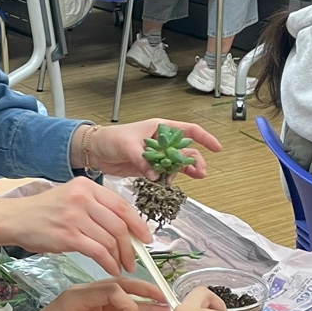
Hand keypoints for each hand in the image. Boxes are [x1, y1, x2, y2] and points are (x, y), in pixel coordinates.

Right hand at [0, 178, 150, 276]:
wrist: (14, 219)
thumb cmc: (43, 213)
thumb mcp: (71, 199)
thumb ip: (96, 209)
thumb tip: (124, 229)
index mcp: (87, 186)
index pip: (122, 206)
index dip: (139, 224)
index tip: (147, 239)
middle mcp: (83, 198)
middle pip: (120, 224)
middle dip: (131, 246)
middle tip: (135, 260)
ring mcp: (75, 216)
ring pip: (110, 239)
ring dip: (120, 257)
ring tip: (123, 268)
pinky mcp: (67, 235)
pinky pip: (98, 251)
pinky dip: (108, 263)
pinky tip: (111, 270)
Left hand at [76, 120, 220, 180]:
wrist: (95, 151)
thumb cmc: (110, 139)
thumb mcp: (127, 145)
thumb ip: (142, 159)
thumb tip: (154, 174)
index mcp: (160, 128)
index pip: (188, 130)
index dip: (204, 138)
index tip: (216, 148)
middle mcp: (161, 141)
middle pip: (186, 149)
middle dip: (196, 160)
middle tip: (200, 172)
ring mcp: (156, 155)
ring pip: (178, 163)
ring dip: (186, 170)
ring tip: (195, 178)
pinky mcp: (149, 167)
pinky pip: (165, 173)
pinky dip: (170, 178)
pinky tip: (170, 183)